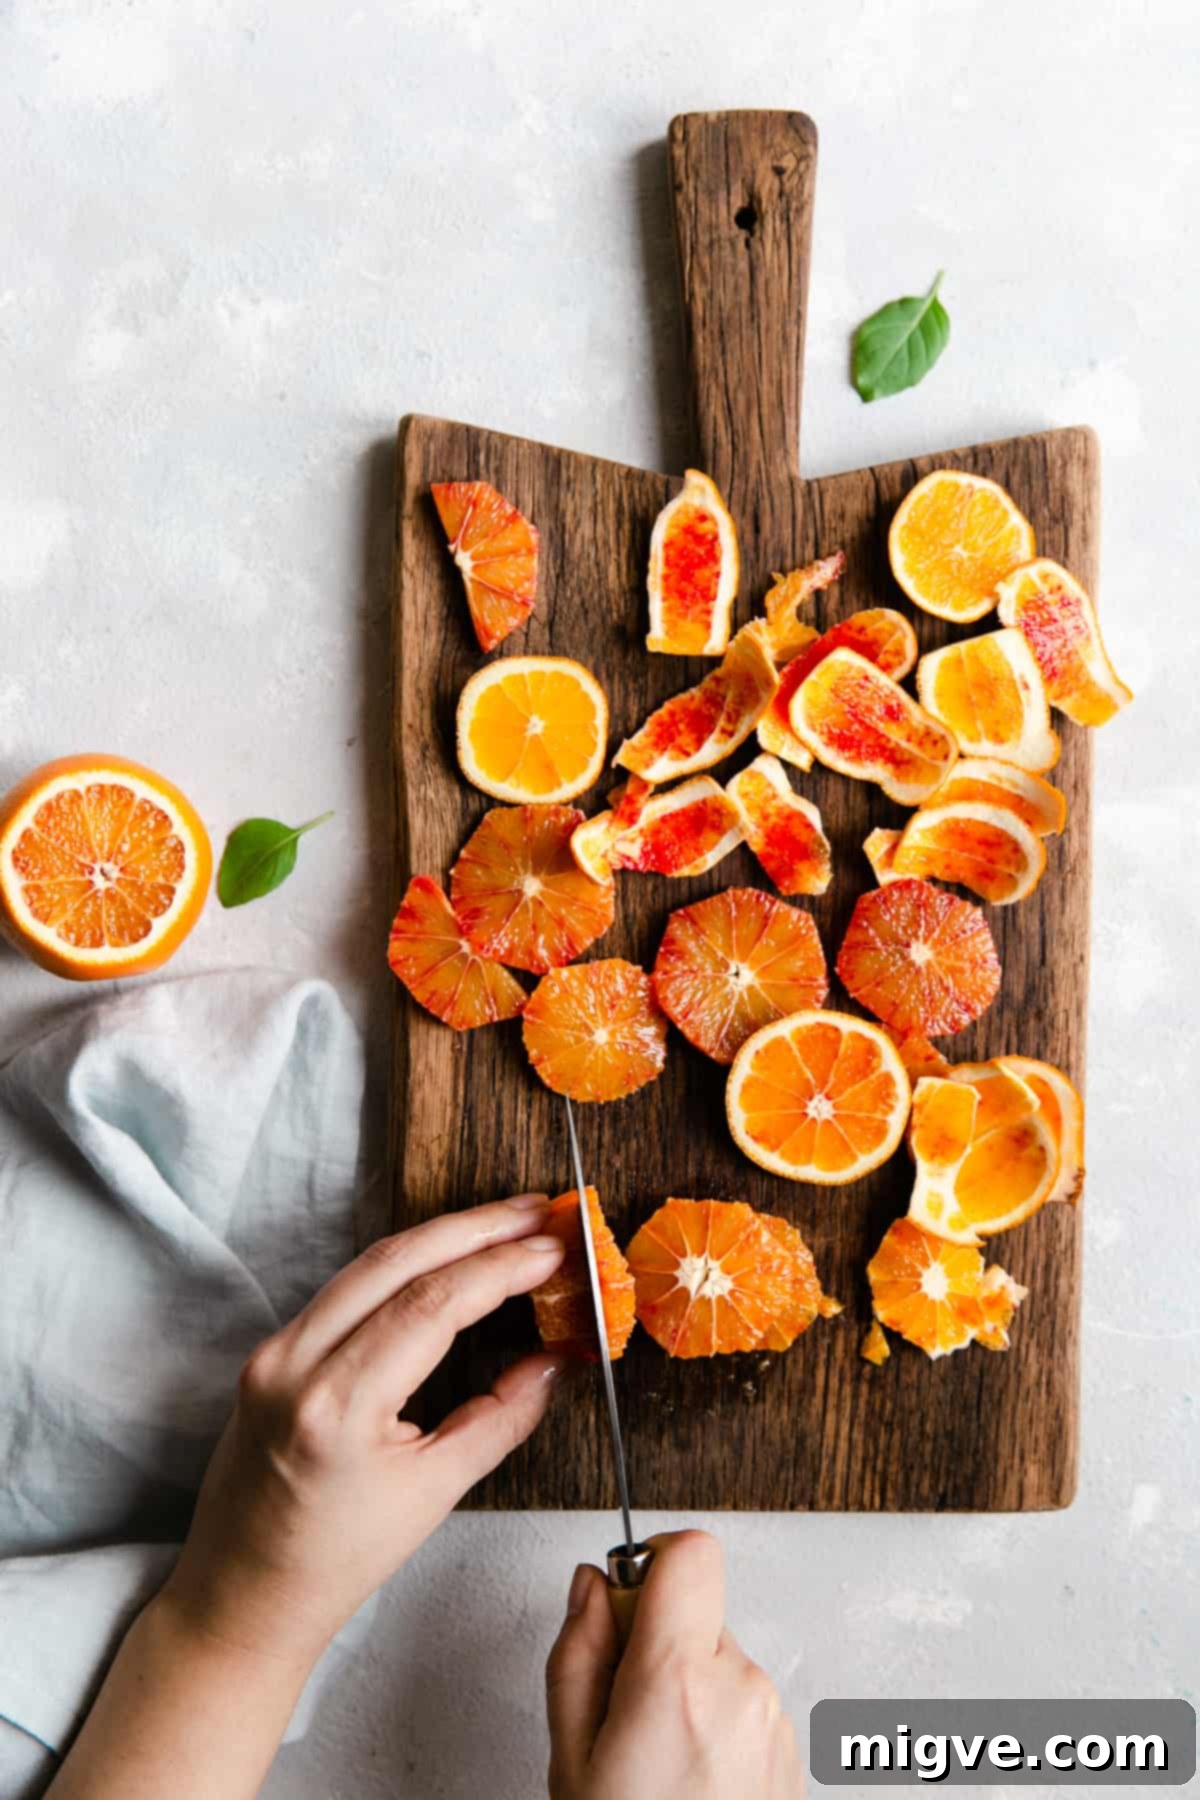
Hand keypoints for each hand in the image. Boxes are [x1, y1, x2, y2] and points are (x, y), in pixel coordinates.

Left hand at [163, 1194, 565, 1666]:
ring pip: (368, 1263)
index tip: (552, 1248)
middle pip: (397, 1261)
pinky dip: (403, 1263)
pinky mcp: (270, 1352)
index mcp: (336, 1407)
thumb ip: (502, 1418)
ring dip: (441, 1236)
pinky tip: (446, 1256)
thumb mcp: (433, 1494)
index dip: (500, 1267)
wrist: (241, 1596)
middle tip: (536, 1211)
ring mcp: (274, 1352)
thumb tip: (555, 1359)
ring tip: (504, 1224)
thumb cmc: (333, 1563)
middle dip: (475, 1227)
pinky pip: (345, 1287)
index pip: (432, 1305)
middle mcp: (294, 1364)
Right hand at [545, 1530, 802, 1798]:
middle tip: (622, 1710)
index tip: (623, 1597)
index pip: (691, 1552)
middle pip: (698, 1611)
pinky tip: (686, 1781)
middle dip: (657, 1643)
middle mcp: (742, 1690)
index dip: (650, 1561)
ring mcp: (774, 1724)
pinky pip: (744, 1704)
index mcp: (681, 1681)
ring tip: (655, 1762)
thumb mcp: (571, 1759)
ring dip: (687, 1689)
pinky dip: (715, 1725)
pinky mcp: (791, 1754)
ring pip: (720, 1661)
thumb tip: (590, 1588)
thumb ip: (577, 1653)